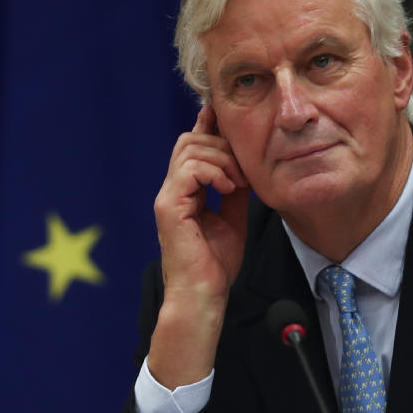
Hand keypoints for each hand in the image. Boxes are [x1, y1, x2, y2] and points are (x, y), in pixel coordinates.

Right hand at [147, 105, 249, 386]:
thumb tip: (244, 168)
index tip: (226, 117)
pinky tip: (228, 188)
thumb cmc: (215, 265)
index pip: (193, 147)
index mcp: (185, 192)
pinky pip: (190, 170)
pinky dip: (213, 171)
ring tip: (237, 183)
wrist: (203, 295)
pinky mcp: (169, 207)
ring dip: (222, 159)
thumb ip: (233, 191)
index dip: (208, 127)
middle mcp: (172, 190)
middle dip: (221, 144)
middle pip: (190, 140)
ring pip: (190, 149)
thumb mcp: (232, 218)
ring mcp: (168, 197)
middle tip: (242, 169)